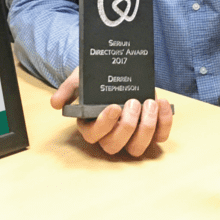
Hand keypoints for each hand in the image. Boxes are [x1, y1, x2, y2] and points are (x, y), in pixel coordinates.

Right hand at [50, 67, 172, 155]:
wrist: (117, 72)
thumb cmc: (96, 80)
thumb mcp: (80, 78)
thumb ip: (68, 89)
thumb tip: (56, 102)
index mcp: (90, 125)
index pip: (94, 135)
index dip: (105, 125)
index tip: (114, 106)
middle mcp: (110, 135)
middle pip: (115, 146)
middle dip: (127, 126)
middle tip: (134, 103)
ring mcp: (131, 135)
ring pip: (137, 147)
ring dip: (147, 127)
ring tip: (150, 103)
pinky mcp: (151, 131)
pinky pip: (159, 136)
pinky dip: (164, 122)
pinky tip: (161, 103)